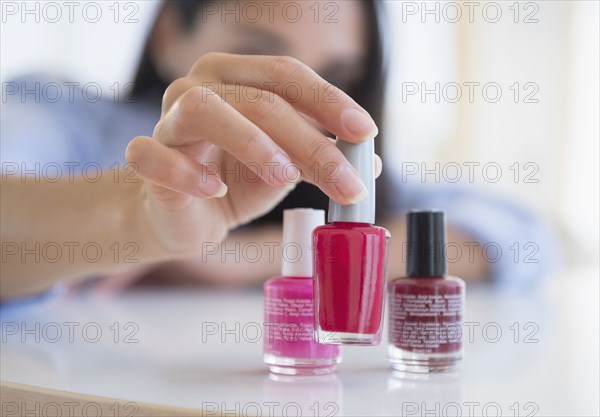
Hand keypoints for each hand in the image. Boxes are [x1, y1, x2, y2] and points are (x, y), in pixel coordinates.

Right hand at [125, 53, 378, 256]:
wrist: (186, 215)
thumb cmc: (236, 180)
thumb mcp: (285, 168)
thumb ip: (319, 157)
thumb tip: (369, 163)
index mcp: (237, 77)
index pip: (287, 75)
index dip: (329, 101)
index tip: (366, 133)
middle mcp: (199, 87)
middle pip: (259, 99)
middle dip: (310, 141)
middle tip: (346, 182)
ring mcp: (168, 120)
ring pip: (204, 110)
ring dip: (251, 142)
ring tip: (284, 176)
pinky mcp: (145, 158)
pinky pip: (155, 156)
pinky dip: (187, 172)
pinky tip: (215, 190)